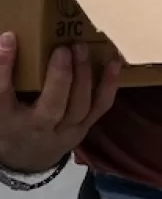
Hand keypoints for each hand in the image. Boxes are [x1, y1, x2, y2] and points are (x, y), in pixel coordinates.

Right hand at [0, 34, 120, 173]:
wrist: (27, 159)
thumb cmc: (10, 123)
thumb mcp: (2, 106)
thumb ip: (4, 78)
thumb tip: (6, 40)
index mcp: (7, 122)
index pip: (2, 94)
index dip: (4, 67)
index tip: (9, 39)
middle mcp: (36, 130)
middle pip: (51, 107)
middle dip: (60, 76)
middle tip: (63, 48)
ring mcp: (65, 132)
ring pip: (79, 107)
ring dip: (84, 75)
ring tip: (81, 47)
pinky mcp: (85, 127)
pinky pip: (100, 107)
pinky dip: (109, 85)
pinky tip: (114, 62)